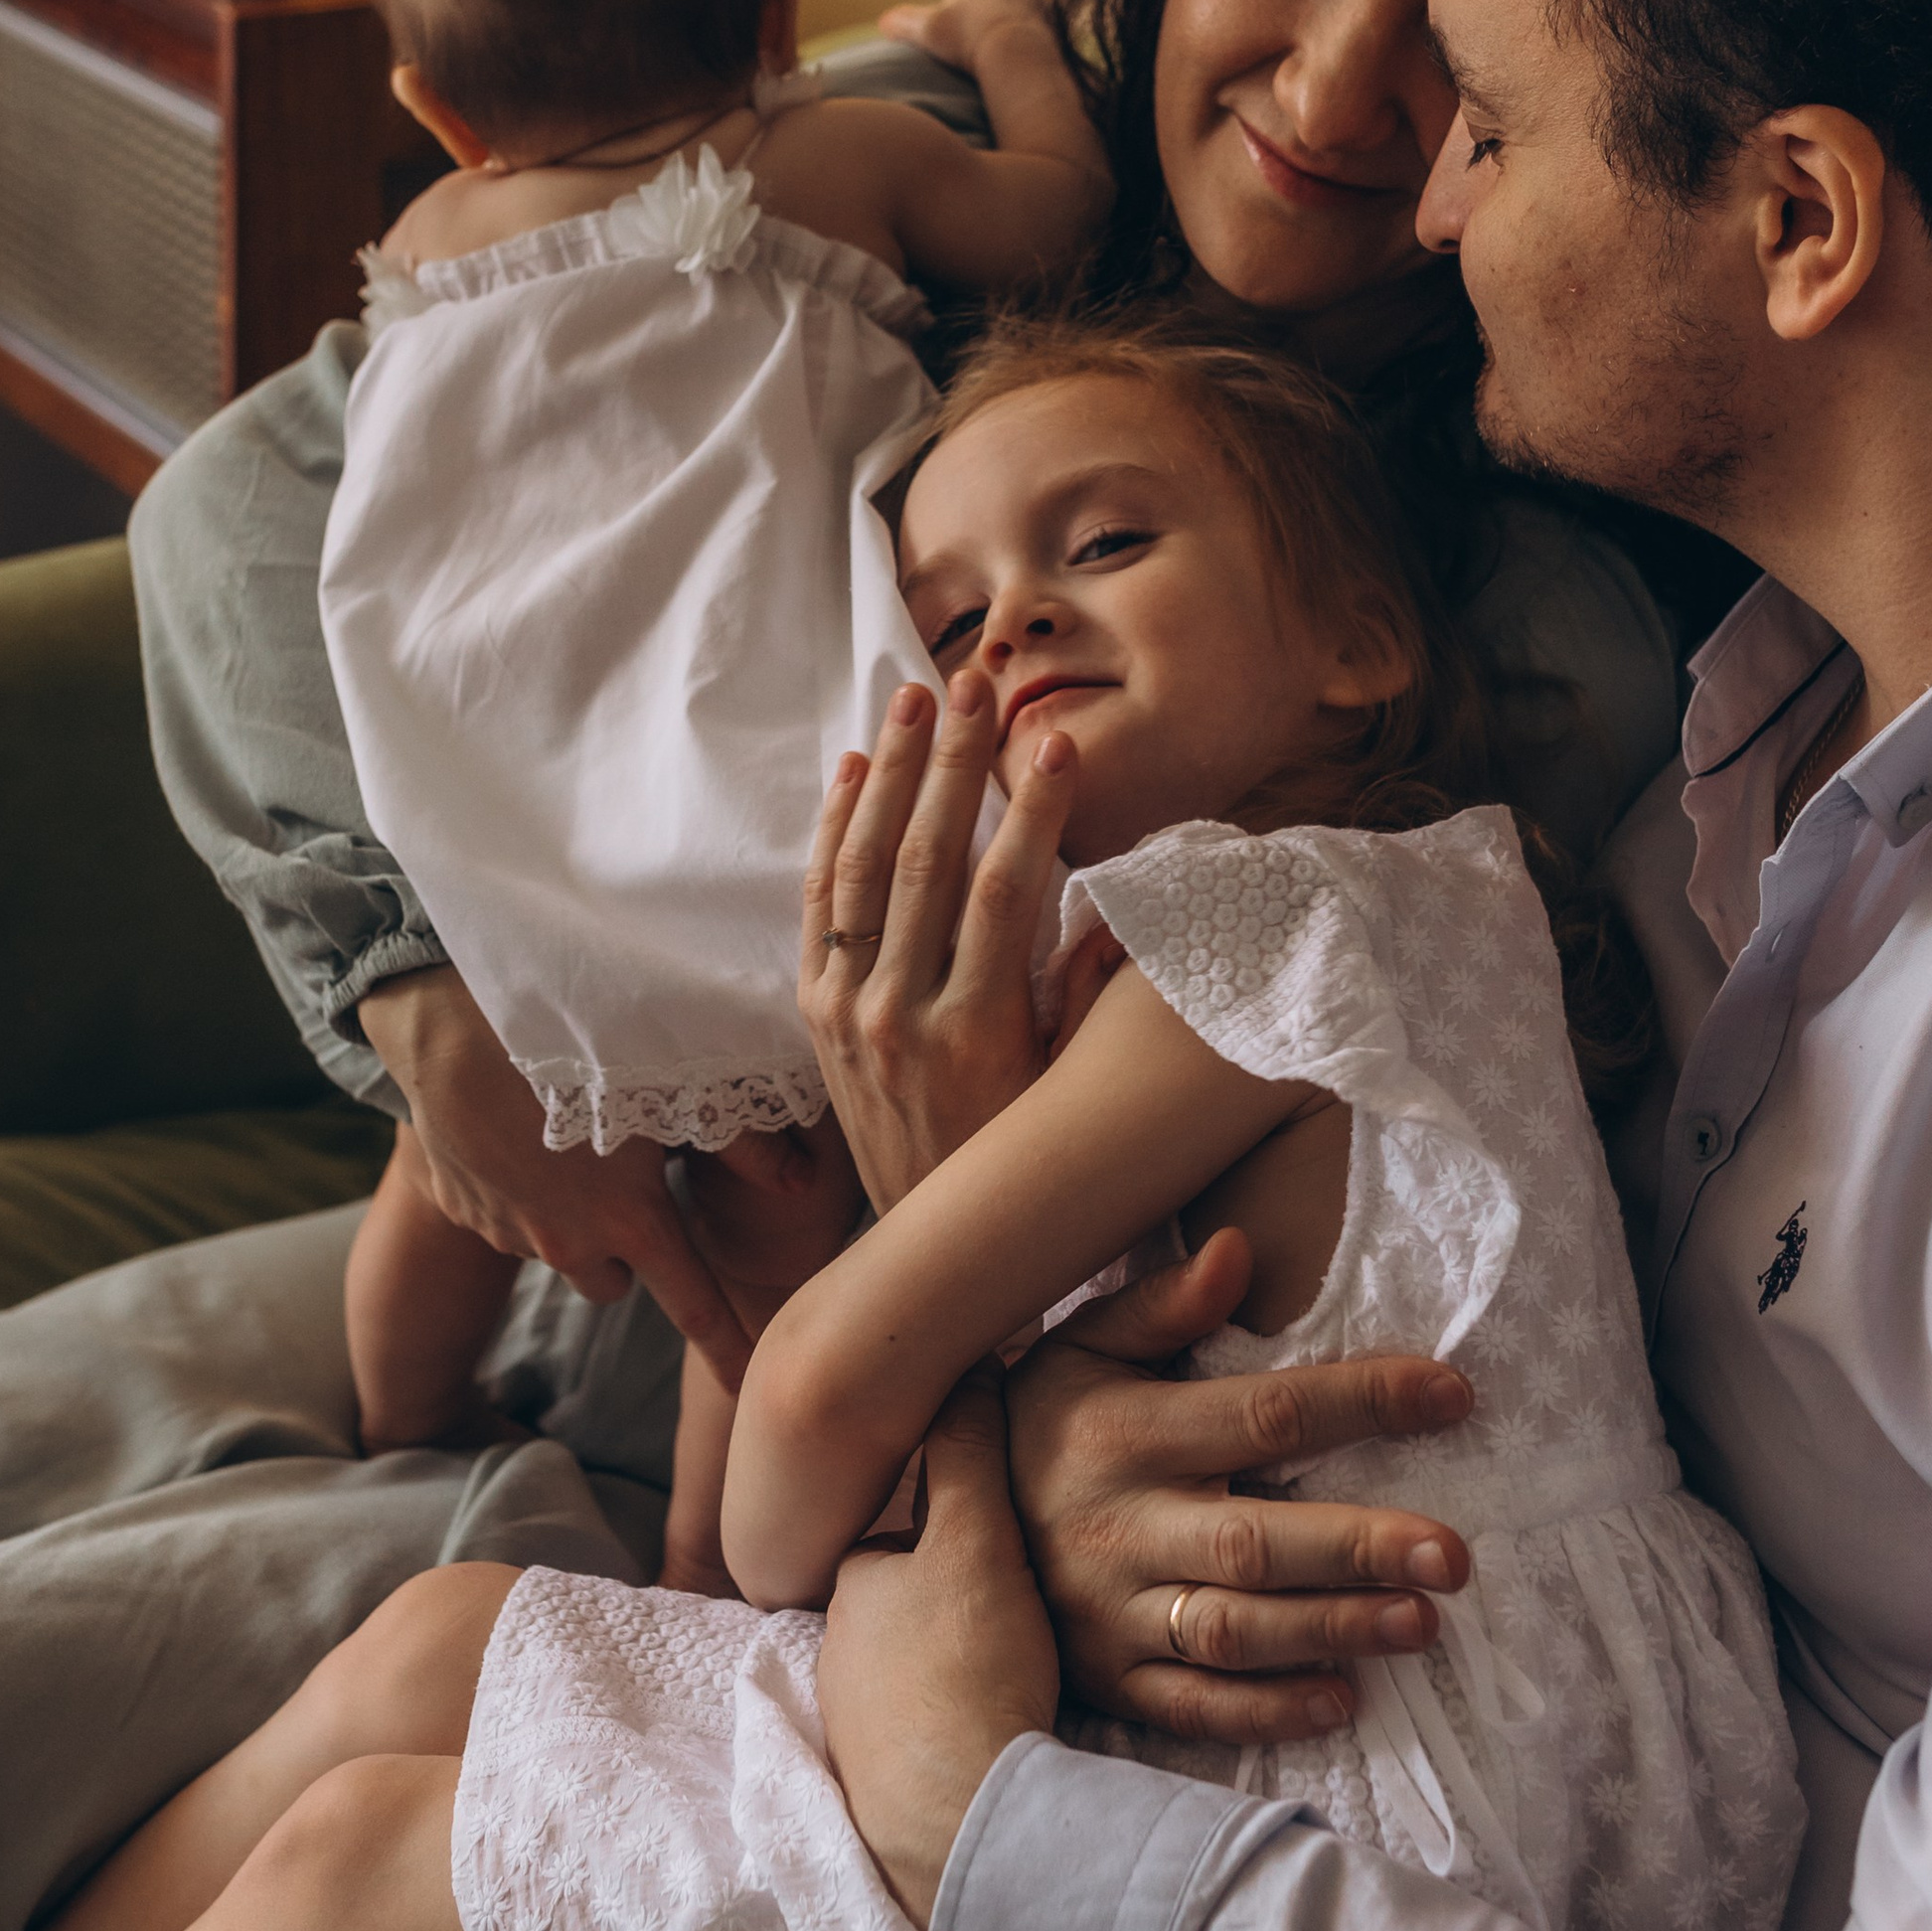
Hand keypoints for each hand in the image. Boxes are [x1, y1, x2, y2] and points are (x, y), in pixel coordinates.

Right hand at [357, 968, 800, 1392]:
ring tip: (563, 1148)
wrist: (455, 1031)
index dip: (726, 1351)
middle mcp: (568, 1243)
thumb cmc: (577, 1048)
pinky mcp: (463, 1213)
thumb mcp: (668, 1089)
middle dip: (622, 1255)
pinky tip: (510, 1135)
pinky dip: (512, 1193)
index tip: (748, 1390)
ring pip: (553, 1248)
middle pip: (612, 1284)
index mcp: (629, 1221)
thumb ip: (742, 1143)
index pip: (694, 1309)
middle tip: (622, 1193)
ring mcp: (508, 1233)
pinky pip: (500, 1219)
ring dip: (564, 1219)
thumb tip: (804, 1182)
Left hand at [800, 673, 1080, 1206]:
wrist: (924, 1245)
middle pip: (927, 863)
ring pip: (865, 870)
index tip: (1056, 744)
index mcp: (976, 1035)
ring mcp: (847, 1012)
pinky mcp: (815, 1012)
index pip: (1005, 896)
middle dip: (953, 764)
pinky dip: (834, 832)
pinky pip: (820, 904)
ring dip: (890, 776)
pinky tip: (854, 771)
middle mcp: (899, 1017)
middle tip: (975, 685)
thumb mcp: (1067, 1092)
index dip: (1032, 813)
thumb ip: (1089, 1001)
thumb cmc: (1020, 1157)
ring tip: (913, 700)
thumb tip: (1116, 910)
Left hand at [817, 1371, 1058, 1930]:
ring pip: (907, 1673)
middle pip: (899, 1608)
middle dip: (944, 1603)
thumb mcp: (975, 1540)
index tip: (992, 1535)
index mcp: (852, 1588)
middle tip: (1014, 1610)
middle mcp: (836, 1655)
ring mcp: (854, 1727)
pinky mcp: (883, 1787)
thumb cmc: (966, 1668)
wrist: (959, 1821)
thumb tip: (963, 1367)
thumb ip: (967, 1454)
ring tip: (1011, 1671)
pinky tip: (994, 1729)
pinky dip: (951, 1721)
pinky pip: (920, 1731)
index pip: (893, 1536)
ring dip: (949, 1666)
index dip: (945, 1528)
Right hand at [878, 0, 1058, 79]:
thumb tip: (883, 21)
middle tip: (976, 61)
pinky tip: (1026, 71)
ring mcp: (1034, 9)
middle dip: (982, 30)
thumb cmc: (969, 40)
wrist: (1019, 51)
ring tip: (1002, 70)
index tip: (951, 52)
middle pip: (989, 12)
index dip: (951, 28)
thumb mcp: (929, 31)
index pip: (958, 5)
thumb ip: (905, 24)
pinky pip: (1040, 40)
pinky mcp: (1058, 29)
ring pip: (1016, 24)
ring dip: (1009, 41)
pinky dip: (1031, 51)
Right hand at [1009, 1234, 1473, 1746]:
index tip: (1452, 1395)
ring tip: (1423, 1622)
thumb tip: (1237, 1251)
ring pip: (1233, 1631)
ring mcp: (1111, 1614)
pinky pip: (1192, 1706)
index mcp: (1123, 1433)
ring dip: (1331, 1629)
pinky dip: (1267, 1712)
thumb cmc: (1040, 1425)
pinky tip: (1342, 1699)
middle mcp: (1119, 1528)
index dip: (1362, 1402)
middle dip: (1358, 1548)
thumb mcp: (1081, 1349)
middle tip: (1453, 1556)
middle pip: (1255, 1541)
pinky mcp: (1107, 1679)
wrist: (937, 1527)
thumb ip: (1161, 1305)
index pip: (1262, 1413)